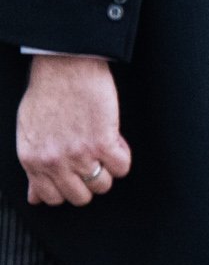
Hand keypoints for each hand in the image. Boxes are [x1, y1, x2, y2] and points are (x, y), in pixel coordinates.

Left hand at [18, 55, 130, 208]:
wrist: (65, 66)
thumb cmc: (47, 93)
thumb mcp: (29, 134)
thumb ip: (34, 167)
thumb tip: (35, 197)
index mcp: (33, 160)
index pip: (52, 198)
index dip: (68, 188)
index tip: (74, 177)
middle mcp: (54, 161)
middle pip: (80, 197)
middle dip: (89, 182)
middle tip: (91, 162)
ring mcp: (80, 153)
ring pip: (103, 185)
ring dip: (107, 169)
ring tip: (102, 147)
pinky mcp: (103, 142)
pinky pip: (122, 167)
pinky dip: (122, 155)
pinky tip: (114, 139)